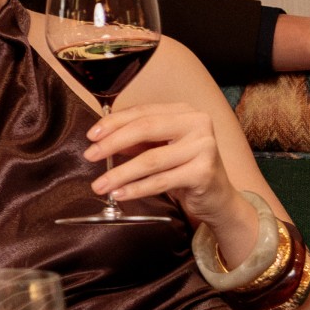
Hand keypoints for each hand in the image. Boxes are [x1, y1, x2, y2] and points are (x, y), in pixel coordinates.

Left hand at [85, 104, 246, 237]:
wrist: (219, 198)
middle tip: (90, 155)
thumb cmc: (186, 169)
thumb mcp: (161, 149)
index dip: (113, 123)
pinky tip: (120, 194)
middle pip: (145, 129)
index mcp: (184, 112)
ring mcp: (204, 147)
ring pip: (151, 160)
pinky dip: (137, 188)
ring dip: (120, 173)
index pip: (142, 112)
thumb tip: (103, 140)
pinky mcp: (204, 172)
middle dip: (112, 143)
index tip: (91, 135)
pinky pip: (162, 181)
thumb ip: (136, 141)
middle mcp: (197, 124)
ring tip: (100, 184)